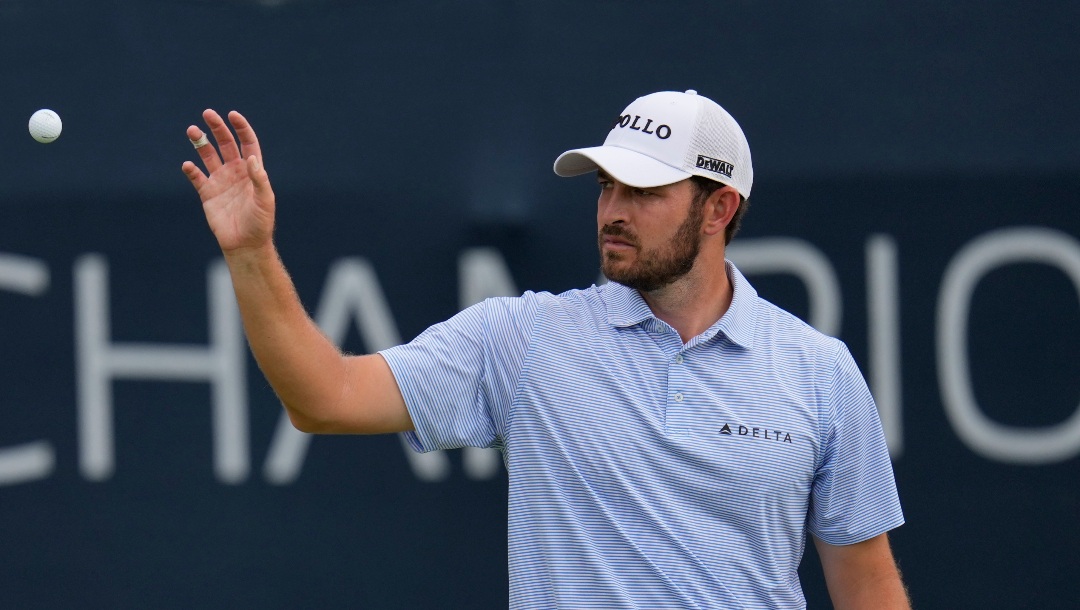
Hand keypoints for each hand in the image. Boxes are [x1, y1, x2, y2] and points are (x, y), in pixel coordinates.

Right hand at [182, 109, 274, 253]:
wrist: (245, 244)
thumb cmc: (260, 223)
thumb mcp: (265, 200)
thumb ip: (259, 179)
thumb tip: (251, 158)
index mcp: (251, 170)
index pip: (247, 143)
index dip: (241, 128)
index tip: (232, 115)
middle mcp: (235, 172)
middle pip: (225, 144)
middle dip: (217, 128)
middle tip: (207, 113)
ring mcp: (220, 181)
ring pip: (208, 155)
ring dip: (200, 142)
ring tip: (192, 130)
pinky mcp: (207, 193)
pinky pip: (197, 177)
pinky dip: (191, 170)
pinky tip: (188, 165)